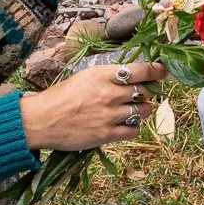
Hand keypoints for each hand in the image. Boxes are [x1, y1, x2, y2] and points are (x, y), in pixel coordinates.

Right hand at [19, 60, 168, 150]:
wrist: (40, 121)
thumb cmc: (60, 97)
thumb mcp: (85, 77)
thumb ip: (109, 76)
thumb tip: (134, 76)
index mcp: (102, 75)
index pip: (141, 69)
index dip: (157, 70)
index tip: (164, 70)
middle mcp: (108, 94)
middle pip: (145, 91)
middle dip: (148, 92)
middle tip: (142, 93)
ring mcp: (108, 115)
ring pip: (143, 110)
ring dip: (141, 109)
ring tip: (129, 109)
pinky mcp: (106, 134)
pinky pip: (134, 130)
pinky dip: (133, 127)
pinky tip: (123, 124)